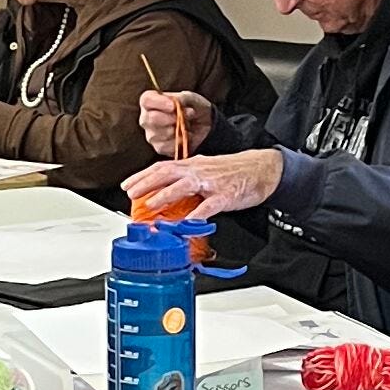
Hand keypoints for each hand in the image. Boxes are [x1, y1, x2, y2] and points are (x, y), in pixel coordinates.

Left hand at [123, 147, 281, 220]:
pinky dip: (196, 215)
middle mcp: (198, 170)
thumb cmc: (233, 171)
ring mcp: (211, 183)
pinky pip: (208, 206)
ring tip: (150, 204)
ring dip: (165, 195)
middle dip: (146, 183)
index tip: (127, 185)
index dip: (143, 176)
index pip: (162, 167)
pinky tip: (186, 224)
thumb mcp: (205, 171)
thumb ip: (186, 181)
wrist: (262, 168)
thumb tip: (165, 193)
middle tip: (131, 194)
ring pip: (184, 186)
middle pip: (167, 173)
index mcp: (192, 165)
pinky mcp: (225, 196)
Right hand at [138, 86, 213, 154]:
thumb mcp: (191, 98)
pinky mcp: (160, 148)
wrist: (205, 125)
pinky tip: (185, 136)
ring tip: (187, 126)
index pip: (146, 100)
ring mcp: (151, 134)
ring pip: (156, 135)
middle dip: (169, 119)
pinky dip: (178, 141)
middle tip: (184, 117)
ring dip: (175, 130)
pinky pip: (164, 147)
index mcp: (152, 101)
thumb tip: (175, 105)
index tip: (173, 106)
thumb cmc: (194, 108)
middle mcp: (147, 118)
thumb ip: (181, 99)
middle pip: (149, 119)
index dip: (158, 103)